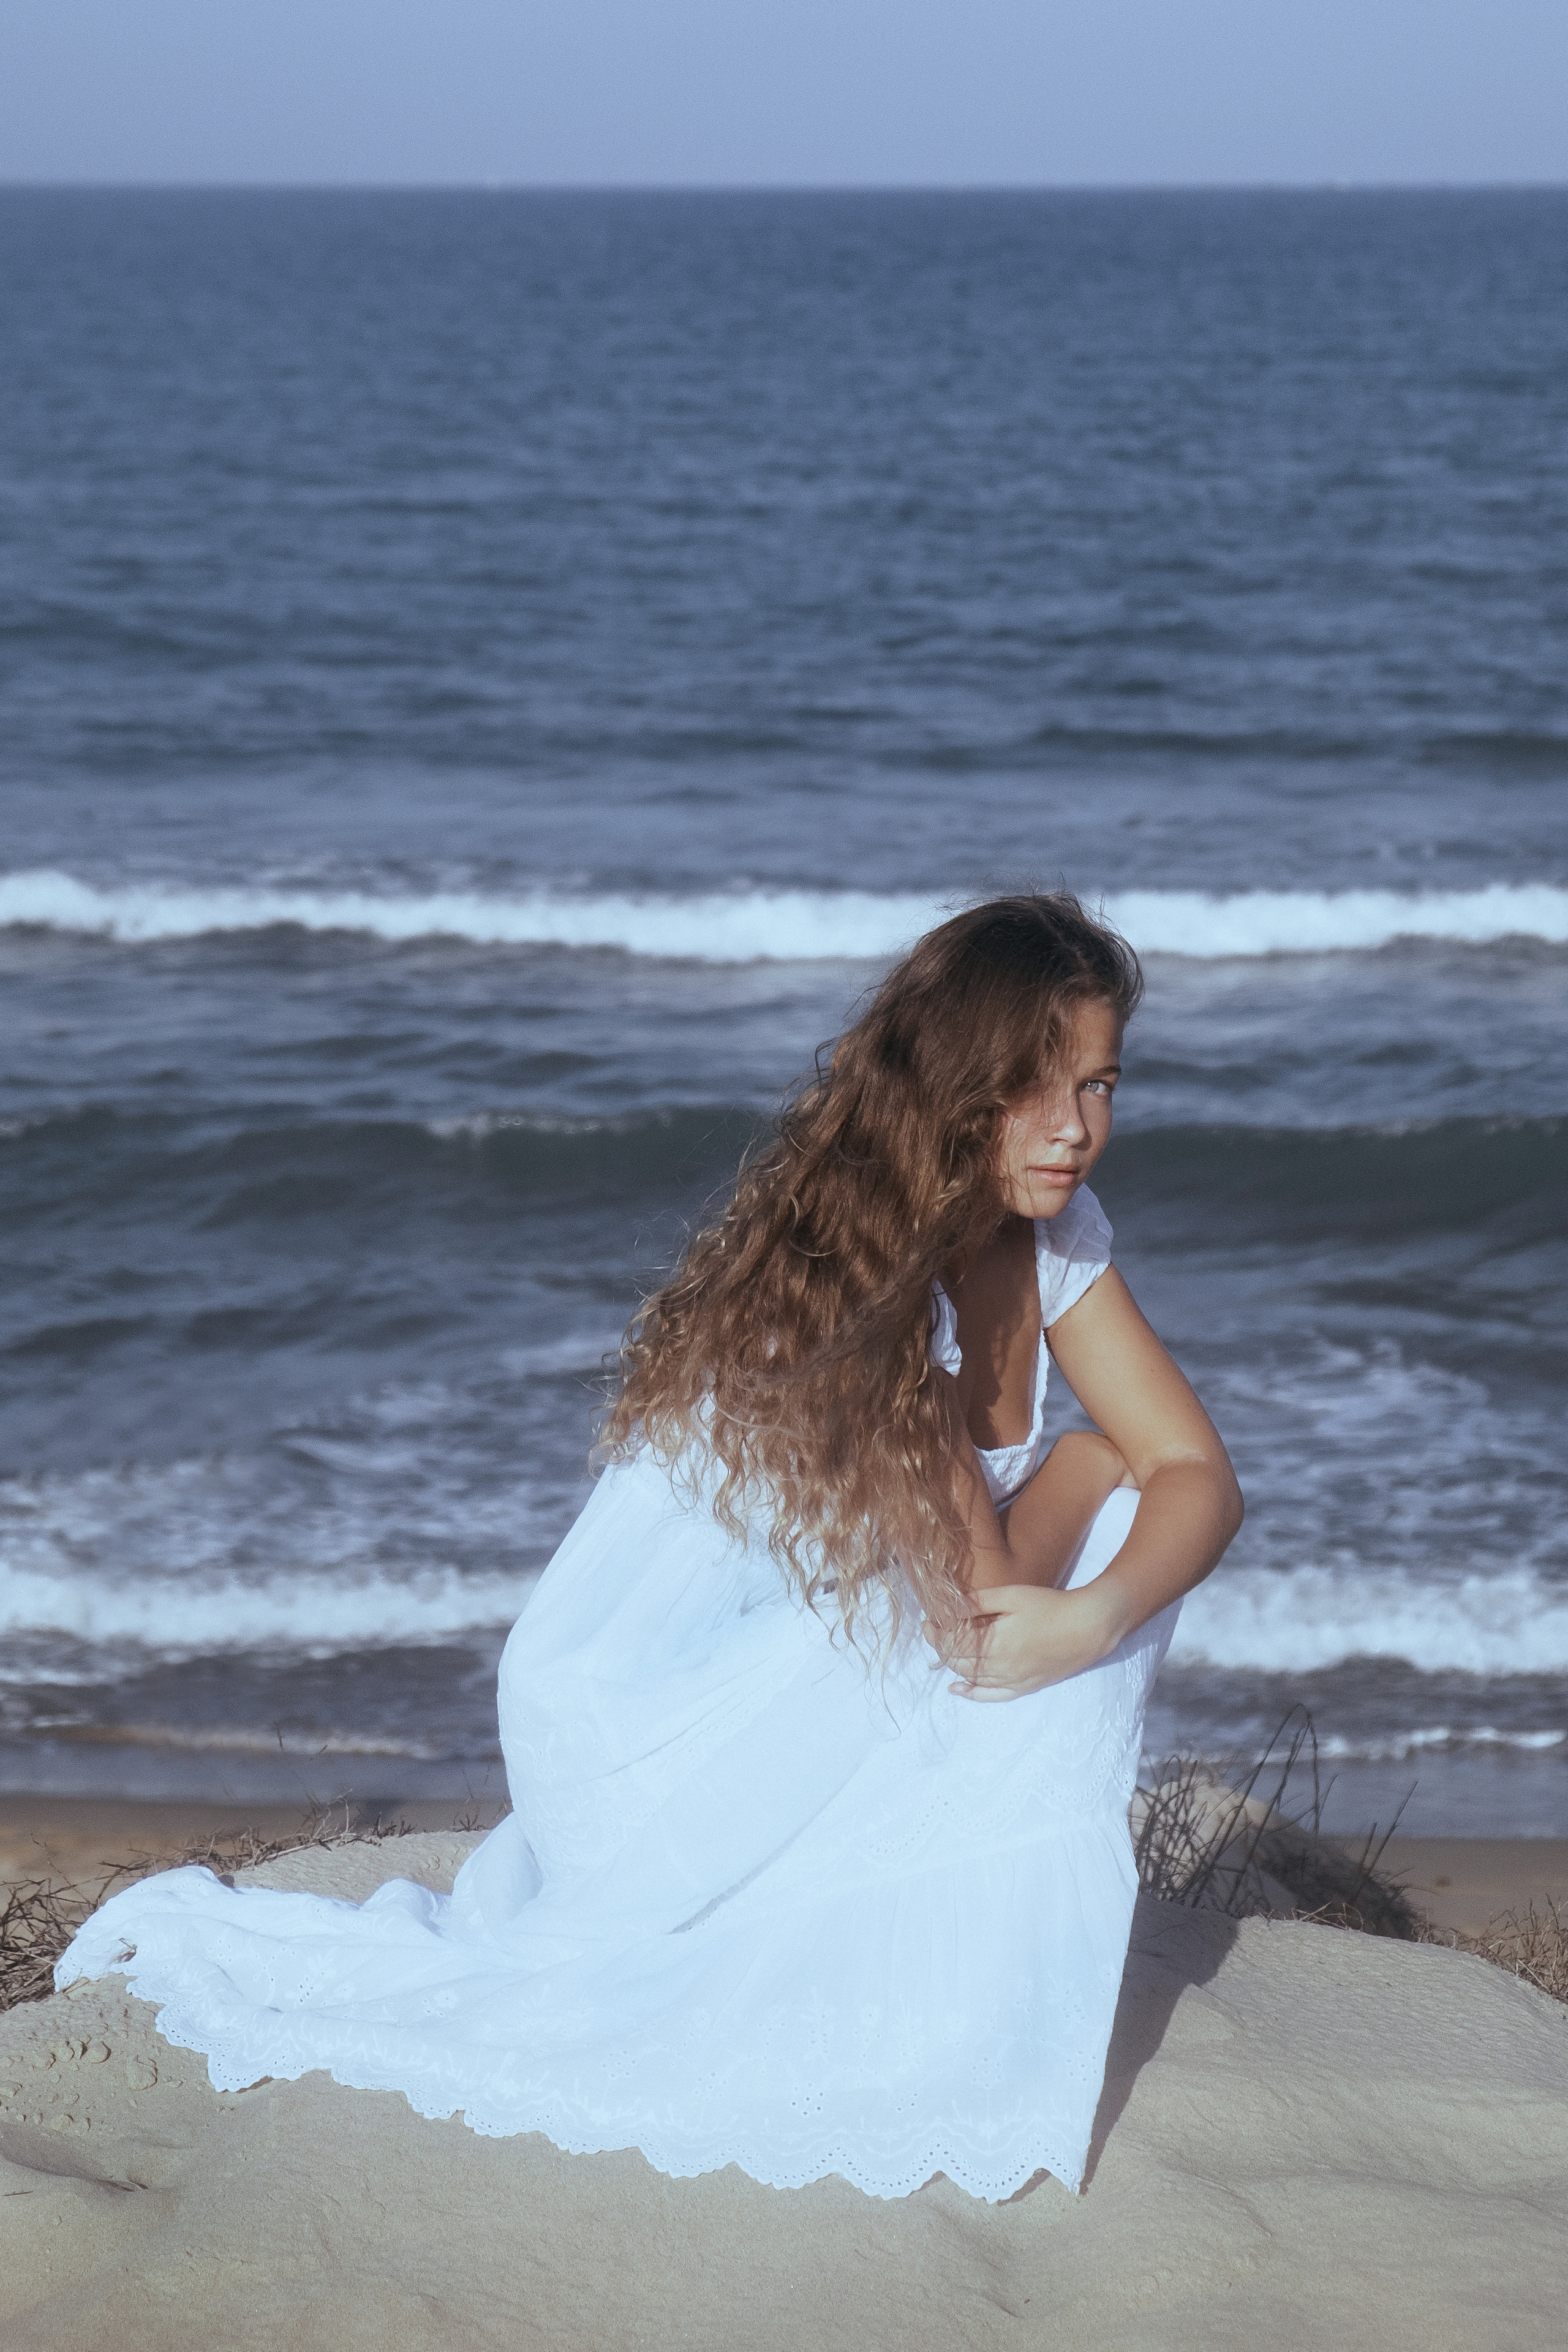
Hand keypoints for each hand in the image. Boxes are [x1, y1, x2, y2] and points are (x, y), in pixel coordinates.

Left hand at [925, 1582, 1121, 1701]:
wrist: (1088, 1627)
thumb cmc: (1049, 1605)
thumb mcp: (1011, 1596)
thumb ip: (977, 1603)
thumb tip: (948, 1607)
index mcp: (994, 1643)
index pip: (951, 1644)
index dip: (935, 1633)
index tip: (929, 1620)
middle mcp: (1000, 1667)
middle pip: (957, 1662)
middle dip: (940, 1646)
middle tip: (935, 1629)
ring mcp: (1013, 1680)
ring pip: (971, 1678)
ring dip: (953, 1665)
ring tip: (945, 1648)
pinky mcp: (1025, 1686)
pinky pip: (992, 1696)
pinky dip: (972, 1694)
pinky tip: (958, 1689)